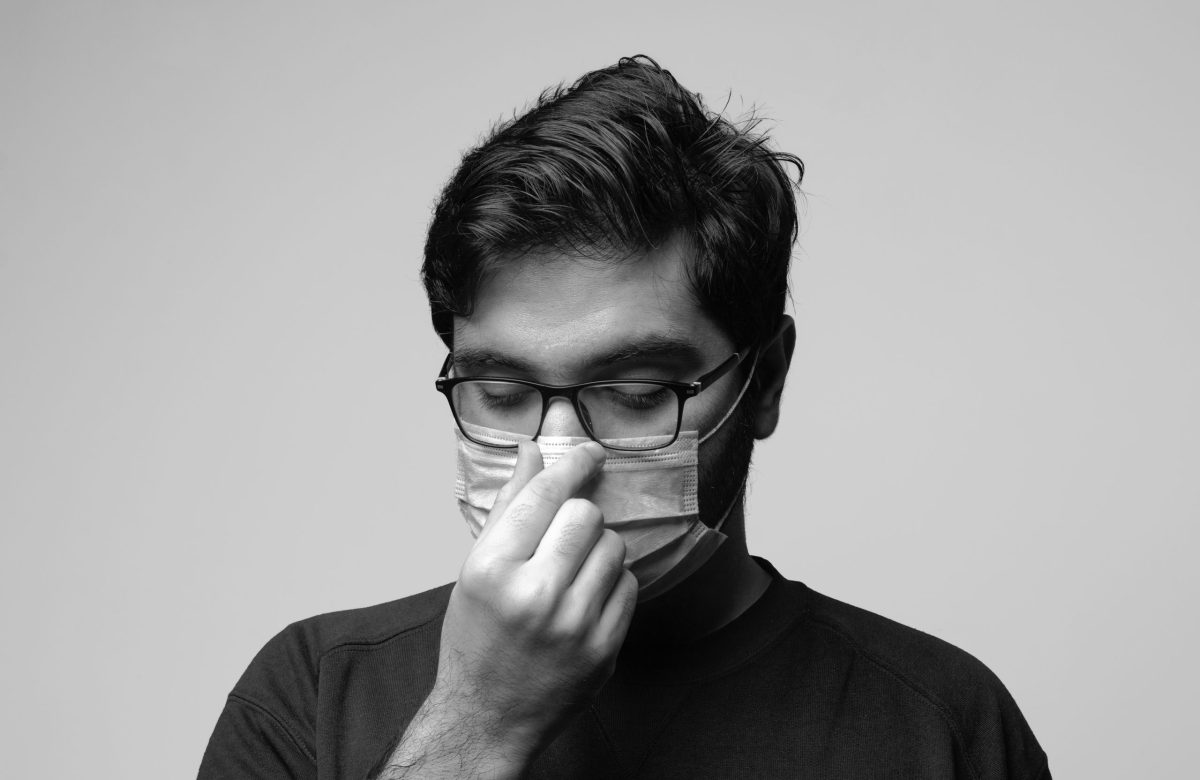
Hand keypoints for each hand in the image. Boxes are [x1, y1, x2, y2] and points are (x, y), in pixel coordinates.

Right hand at [380, 440, 636, 777]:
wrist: (487, 716)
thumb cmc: (477, 637)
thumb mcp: (477, 568)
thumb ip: (509, 507)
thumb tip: (533, 451)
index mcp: (492, 569)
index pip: (545, 495)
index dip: (572, 464)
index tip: (589, 452)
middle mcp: (534, 595)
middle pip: (586, 515)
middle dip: (579, 516)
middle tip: (563, 537)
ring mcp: (573, 625)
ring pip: (614, 547)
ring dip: (598, 550)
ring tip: (571, 573)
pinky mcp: (603, 648)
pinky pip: (629, 585)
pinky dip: (612, 584)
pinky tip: (585, 599)